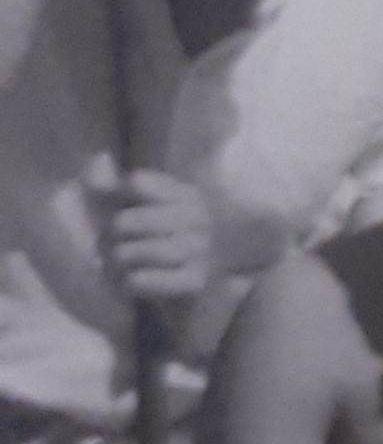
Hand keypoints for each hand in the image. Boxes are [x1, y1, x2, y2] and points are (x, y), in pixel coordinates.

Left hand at [85, 160, 220, 307]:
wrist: (224, 279)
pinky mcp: (194, 281)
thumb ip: (117, 188)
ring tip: (114, 268)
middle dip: (106, 238)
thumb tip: (97, 159)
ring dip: (112, 264)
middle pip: (123, 222)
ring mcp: (199, 250)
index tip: (122, 211)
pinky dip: (125, 284)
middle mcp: (198, 218)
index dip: (117, 198)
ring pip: (126, 253)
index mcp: (188, 194)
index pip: (136, 183)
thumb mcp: (152, 208)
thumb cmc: (176, 239)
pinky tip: (129, 283)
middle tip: (107, 248)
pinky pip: (138, 280)